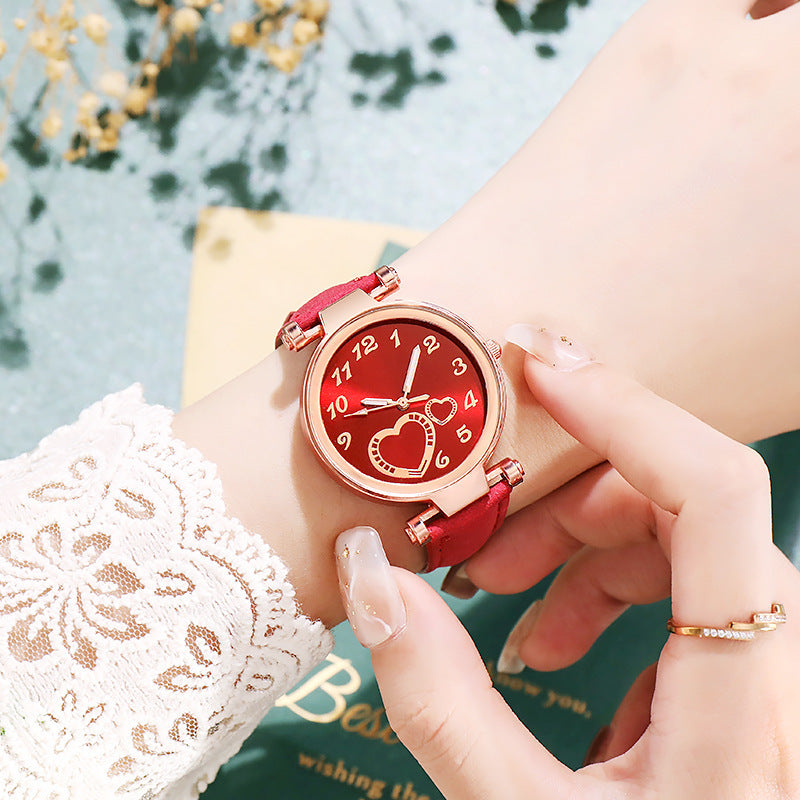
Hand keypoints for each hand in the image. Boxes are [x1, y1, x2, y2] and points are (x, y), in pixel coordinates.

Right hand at [334, 328, 799, 798]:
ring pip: (683, 539)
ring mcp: (774, 669)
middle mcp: (785, 667)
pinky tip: (557, 649)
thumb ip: (439, 699)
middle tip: (477, 553)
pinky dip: (610, 591)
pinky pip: (686, 586)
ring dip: (581, 548)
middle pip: (683, 505)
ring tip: (505, 605)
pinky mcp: (749, 677)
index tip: (534, 370)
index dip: (624, 411)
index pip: (716, 492)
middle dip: (566, 504)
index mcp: (747, 704)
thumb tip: (368, 571)